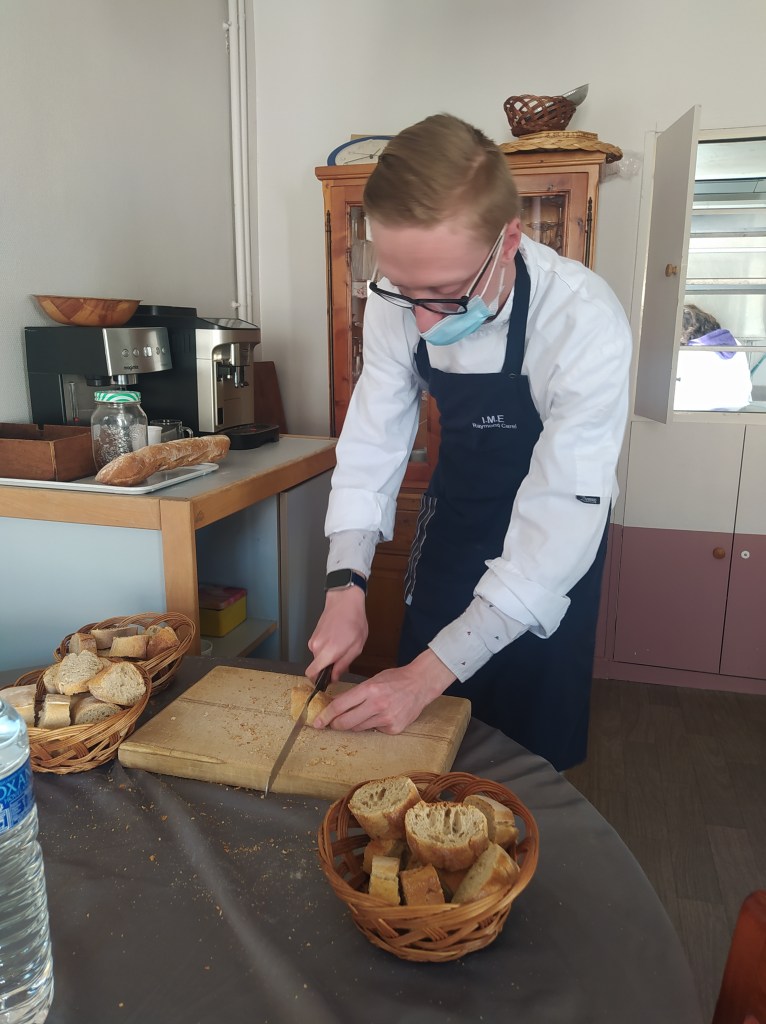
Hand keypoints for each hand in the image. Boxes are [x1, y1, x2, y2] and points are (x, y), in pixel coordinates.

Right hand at [306, 587, 367, 680]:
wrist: (345, 600)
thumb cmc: (354, 621)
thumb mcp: (356, 646)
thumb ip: (343, 664)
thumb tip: (334, 677)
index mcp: (327, 652)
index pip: (311, 673)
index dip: (318, 680)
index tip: (327, 680)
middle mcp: (316, 647)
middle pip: (317, 666)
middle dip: (328, 667)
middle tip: (343, 659)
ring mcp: (313, 640)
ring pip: (319, 657)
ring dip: (328, 656)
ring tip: (342, 645)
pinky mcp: (313, 634)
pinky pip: (319, 648)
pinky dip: (326, 648)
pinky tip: (338, 638)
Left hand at [311, 648, 455, 733]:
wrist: (421, 684)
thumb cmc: (396, 679)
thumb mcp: (373, 680)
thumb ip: (355, 694)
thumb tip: (336, 705)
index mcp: (369, 689)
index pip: (340, 706)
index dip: (326, 715)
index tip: (318, 721)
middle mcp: (377, 705)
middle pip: (346, 722)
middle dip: (335, 724)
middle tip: (331, 723)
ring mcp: (386, 718)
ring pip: (359, 728)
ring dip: (353, 724)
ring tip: (359, 715)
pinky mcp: (394, 728)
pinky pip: (375, 730)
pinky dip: (372, 725)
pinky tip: (380, 716)